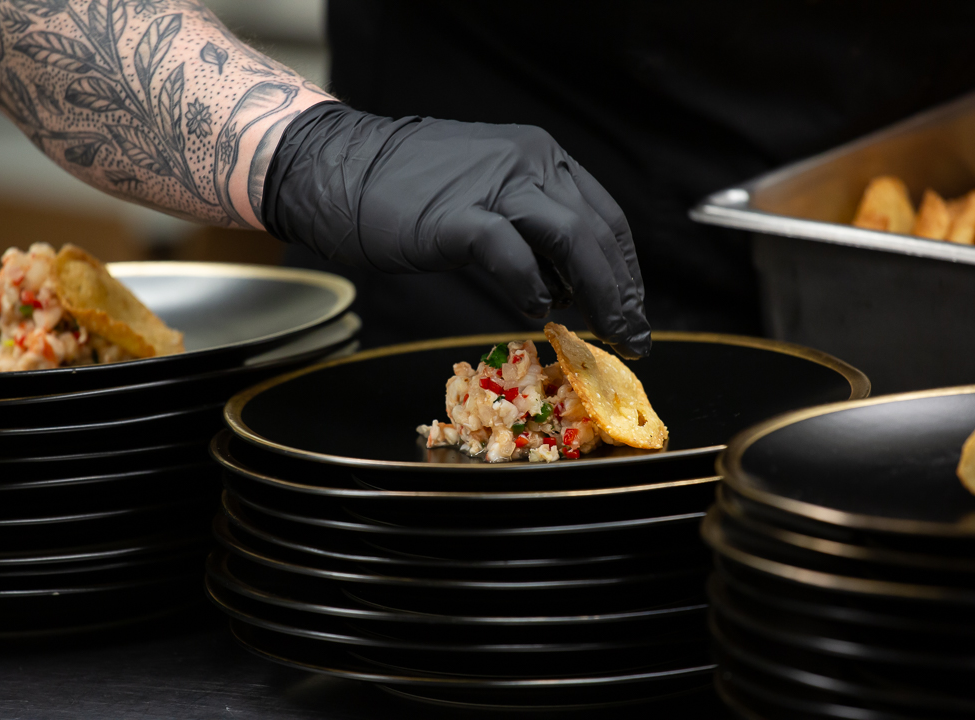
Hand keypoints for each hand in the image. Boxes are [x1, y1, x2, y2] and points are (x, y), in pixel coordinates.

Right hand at [261, 102, 650, 358]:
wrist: (341, 167)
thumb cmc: (409, 189)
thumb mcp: (488, 192)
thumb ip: (531, 227)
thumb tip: (567, 281)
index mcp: (541, 157)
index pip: (605, 217)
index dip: (625, 270)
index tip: (631, 309)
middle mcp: (529, 162)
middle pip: (597, 232)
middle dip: (623, 293)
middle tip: (632, 337)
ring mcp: (495, 185)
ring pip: (571, 240)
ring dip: (598, 295)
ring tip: (604, 334)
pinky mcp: (460, 215)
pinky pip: (514, 254)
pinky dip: (532, 287)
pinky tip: (535, 311)